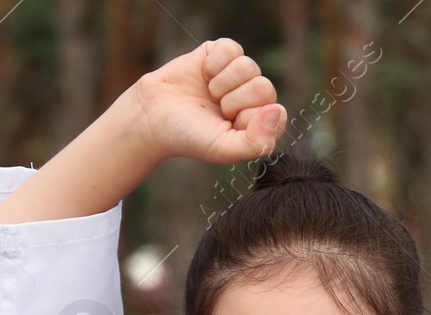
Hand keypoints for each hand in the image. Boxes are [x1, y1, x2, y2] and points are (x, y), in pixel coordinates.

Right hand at [124, 37, 286, 165]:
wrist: (154, 115)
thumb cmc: (190, 136)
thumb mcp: (224, 149)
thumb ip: (258, 142)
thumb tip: (276, 110)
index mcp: (259, 123)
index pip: (276, 113)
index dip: (249, 119)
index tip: (229, 125)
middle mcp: (252, 98)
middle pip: (264, 87)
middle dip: (234, 101)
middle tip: (216, 109)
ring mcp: (237, 75)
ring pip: (248, 66)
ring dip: (222, 83)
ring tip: (209, 94)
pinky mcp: (220, 54)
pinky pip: (231, 48)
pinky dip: (213, 63)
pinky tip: (204, 75)